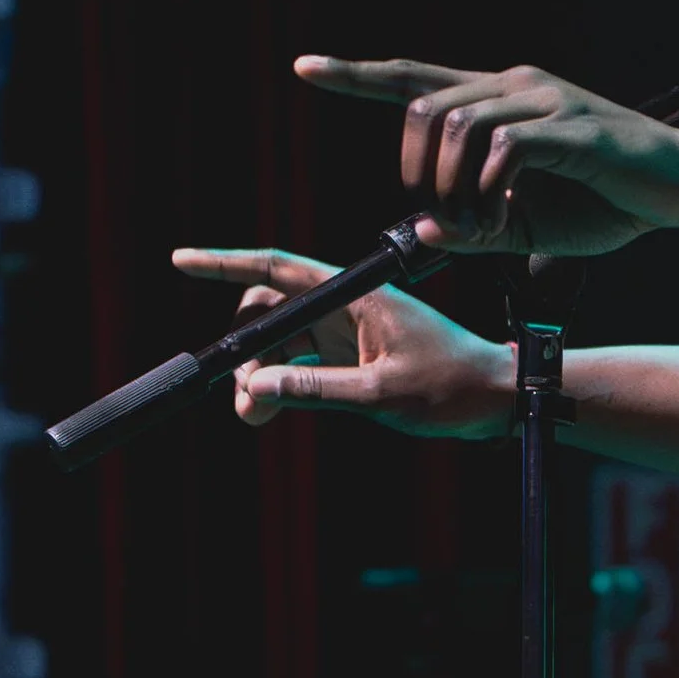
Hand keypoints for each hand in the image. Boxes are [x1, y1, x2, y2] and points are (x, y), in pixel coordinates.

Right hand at [171, 247, 515, 437]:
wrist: (496, 398)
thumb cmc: (450, 387)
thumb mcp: (380, 394)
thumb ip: (316, 389)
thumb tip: (253, 386)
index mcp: (358, 297)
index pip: (280, 268)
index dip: (227, 263)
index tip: (181, 260)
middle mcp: (348, 304)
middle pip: (269, 309)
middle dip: (244, 349)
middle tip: (243, 401)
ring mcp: (349, 328)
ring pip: (279, 340)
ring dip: (257, 374)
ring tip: (254, 417)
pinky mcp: (353, 352)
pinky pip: (298, 359)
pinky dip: (278, 382)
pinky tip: (269, 410)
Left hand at [294, 55, 678, 256]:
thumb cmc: (602, 202)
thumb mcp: (523, 224)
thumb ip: (471, 225)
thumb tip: (419, 229)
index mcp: (499, 100)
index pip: (415, 76)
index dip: (357, 74)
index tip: (305, 68)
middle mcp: (516, 86)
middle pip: (424, 105)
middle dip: (413, 166)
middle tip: (442, 214)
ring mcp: (546, 101)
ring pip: (457, 123)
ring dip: (450, 183)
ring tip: (481, 221)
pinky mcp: (574, 127)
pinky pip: (505, 146)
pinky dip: (490, 185)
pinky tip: (507, 210)